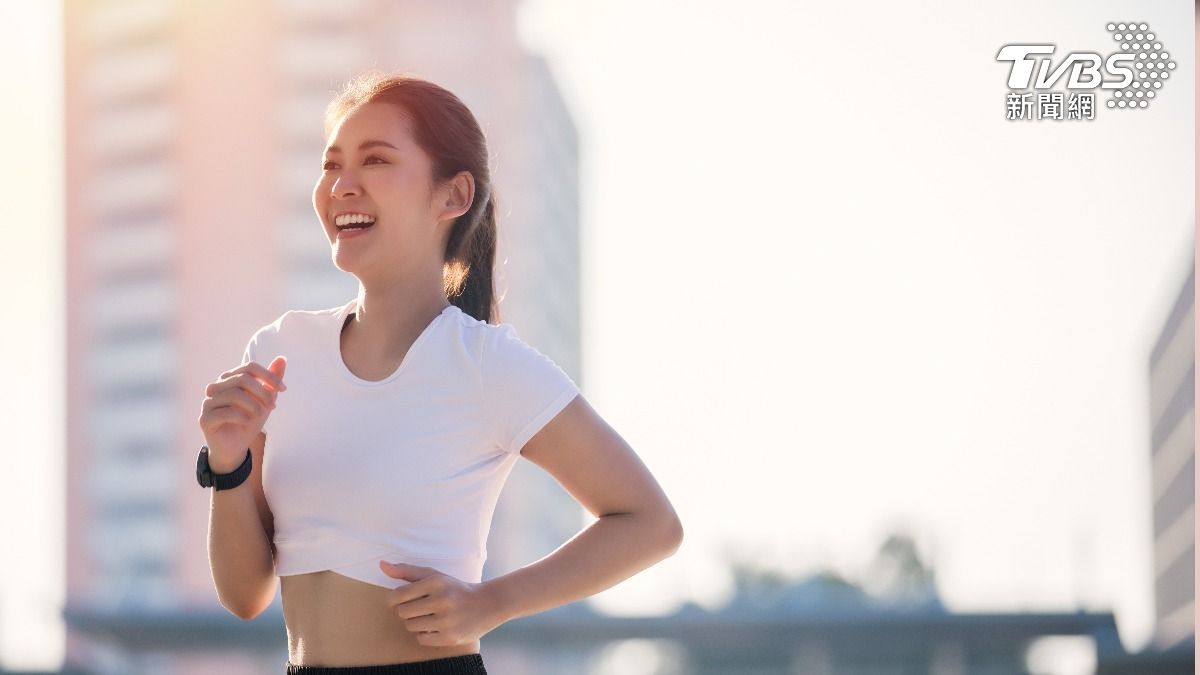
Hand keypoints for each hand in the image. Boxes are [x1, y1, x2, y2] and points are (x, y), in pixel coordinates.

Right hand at [198, 356, 286, 467]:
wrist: (235, 447)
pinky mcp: (205, 418)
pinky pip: (226, 412)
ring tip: (259, 414)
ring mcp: (208, 402)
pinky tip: (247, 422)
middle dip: (263, 392)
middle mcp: (216, 387)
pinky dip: (243, 417)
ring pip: (234, 394)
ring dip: (254, 405)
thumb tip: (282, 358)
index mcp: (229, 379)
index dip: (268, 376)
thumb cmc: (249, 421)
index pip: (249, 367)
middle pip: (242, 379)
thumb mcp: (265, 400)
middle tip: (272, 406)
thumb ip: (271, 380)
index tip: (283, 389)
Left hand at [380, 560, 506, 646]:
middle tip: (419, 608)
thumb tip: (381, 565)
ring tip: (428, 616)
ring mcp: (446, 620)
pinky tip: (434, 626)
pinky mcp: (450, 637)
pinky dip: (424, 634)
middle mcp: (441, 600)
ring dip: (415, 623)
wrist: (486, 604)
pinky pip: (421, 639)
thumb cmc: (454, 589)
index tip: (399, 600)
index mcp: (435, 582)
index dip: (393, 600)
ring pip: (410, 626)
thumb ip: (406, 571)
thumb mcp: (434, 575)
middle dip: (406, 611)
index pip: (397, 595)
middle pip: (402, 612)